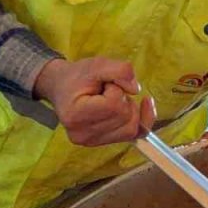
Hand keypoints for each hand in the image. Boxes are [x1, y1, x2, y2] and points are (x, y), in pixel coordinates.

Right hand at [33, 58, 155, 146]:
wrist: (63, 88)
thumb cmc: (77, 77)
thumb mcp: (96, 64)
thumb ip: (119, 70)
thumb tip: (135, 89)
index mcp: (75, 115)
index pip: (114, 104)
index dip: (116, 89)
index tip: (103, 85)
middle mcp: (82, 134)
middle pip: (124, 116)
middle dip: (122, 98)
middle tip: (106, 91)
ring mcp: (92, 141)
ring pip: (132, 127)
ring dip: (130, 108)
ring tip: (113, 99)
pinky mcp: (103, 142)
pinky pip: (135, 135)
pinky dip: (143, 119)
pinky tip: (143, 106)